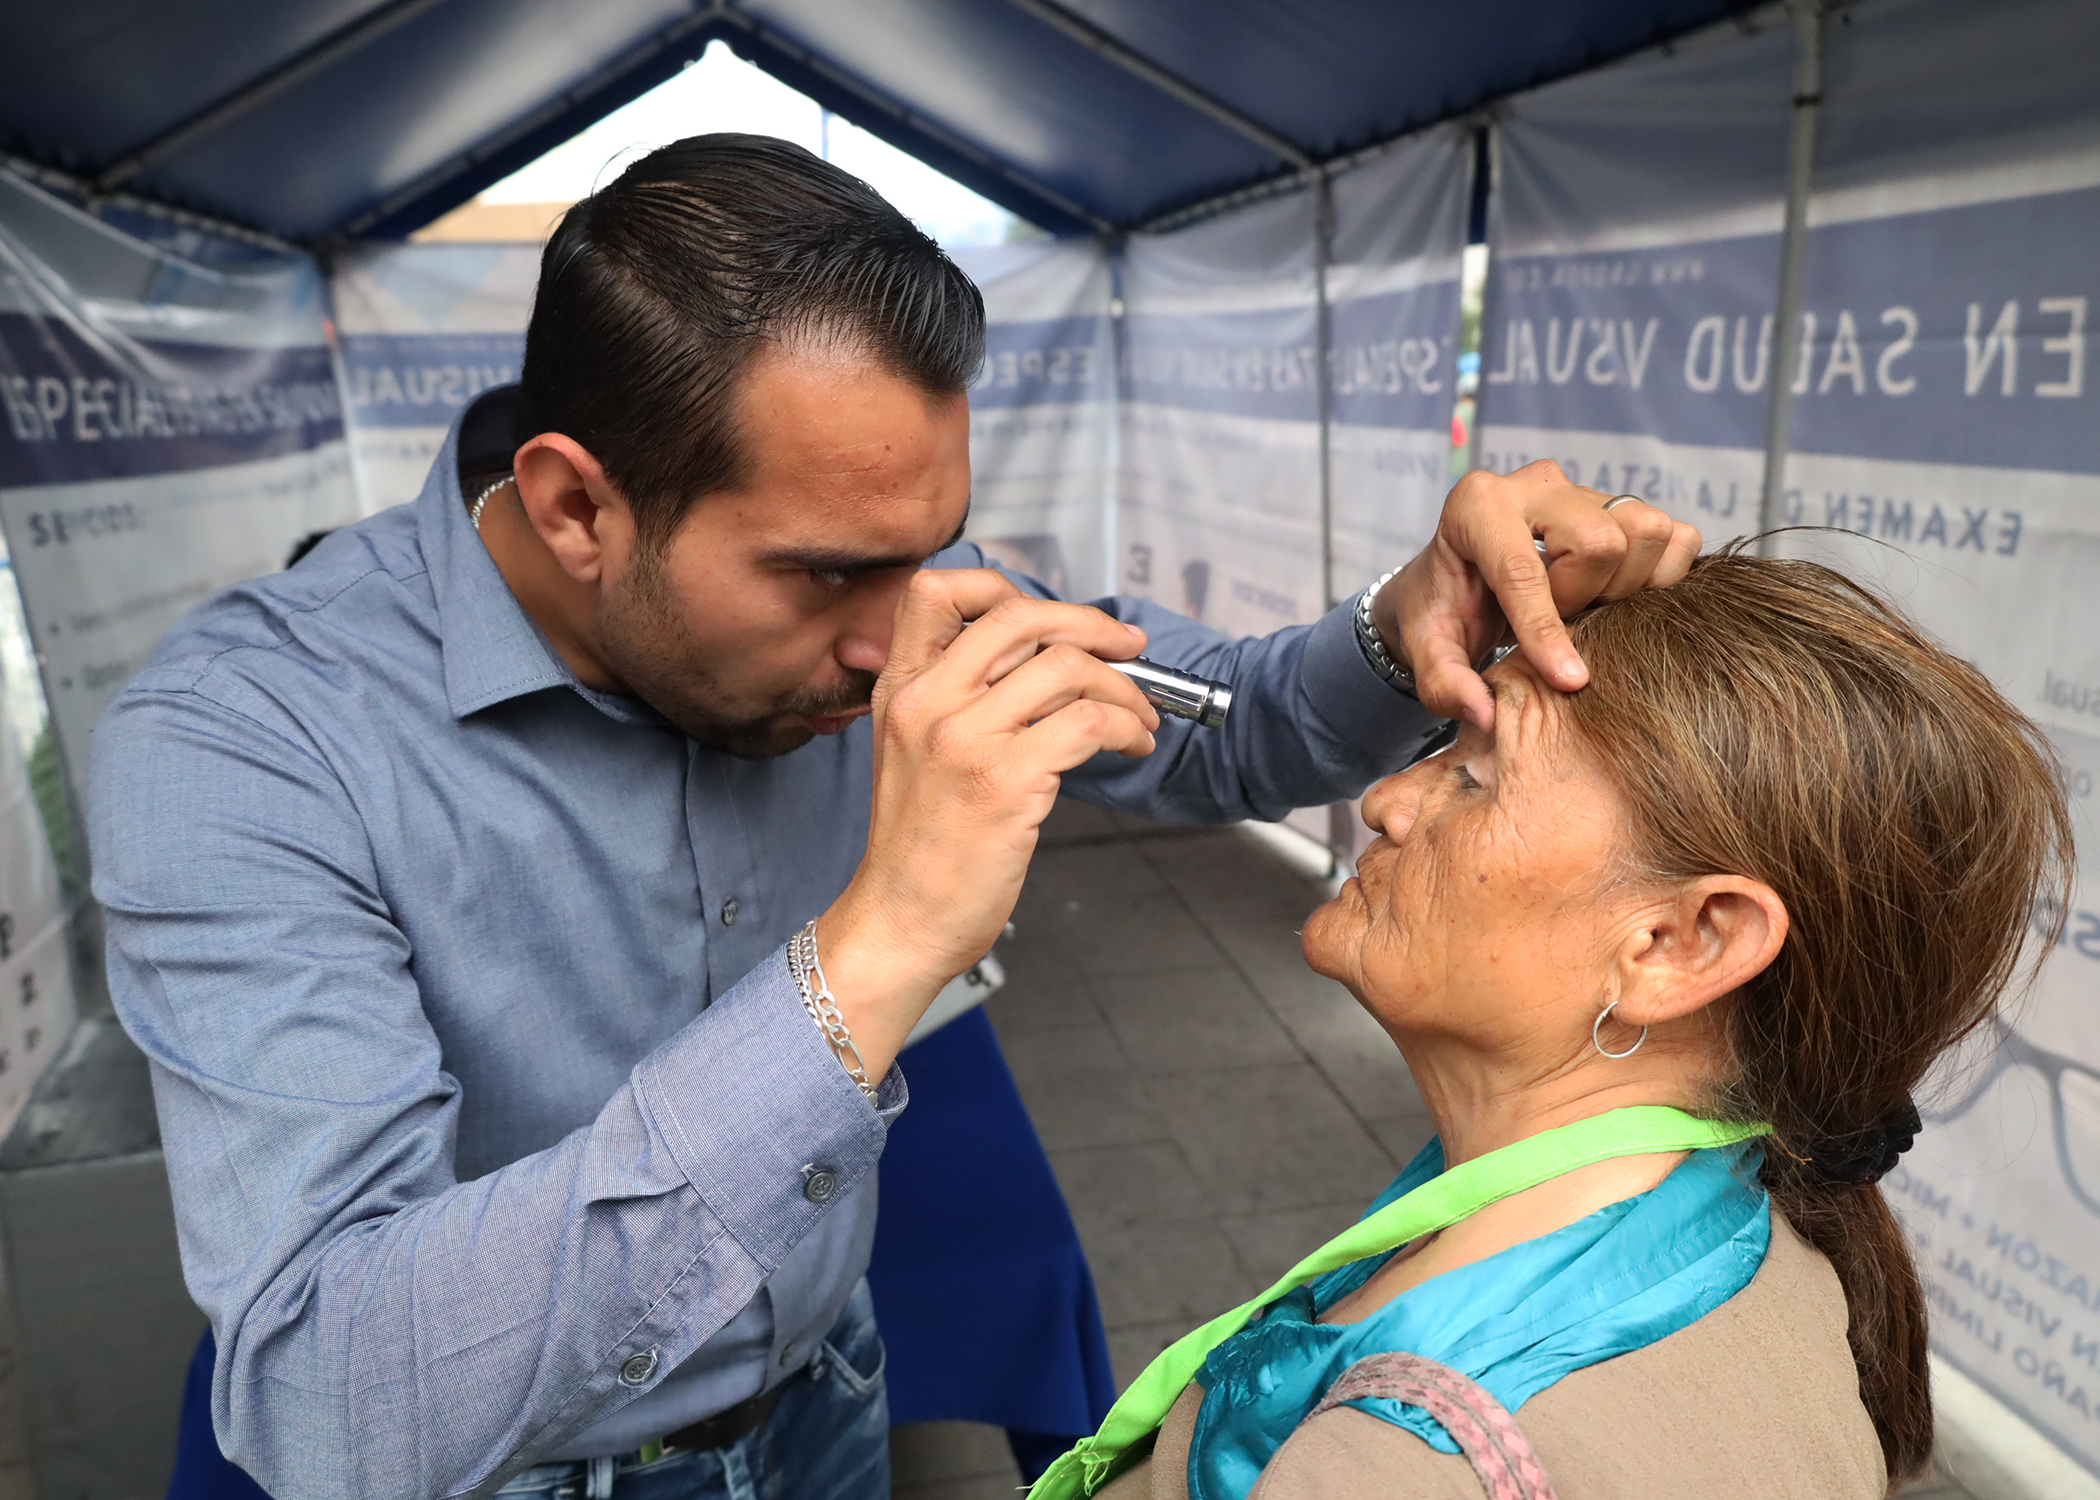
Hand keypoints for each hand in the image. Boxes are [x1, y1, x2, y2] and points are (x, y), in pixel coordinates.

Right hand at [815, 569, 1160, 1078]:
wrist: (900, 921)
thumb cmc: (918, 850)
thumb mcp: (910, 753)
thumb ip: (953, 701)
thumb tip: (1038, 665)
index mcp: (901, 689)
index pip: (938, 590)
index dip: (1003, 586)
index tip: (1053, 616)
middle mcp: (927, 702)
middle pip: (1018, 616)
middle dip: (1090, 624)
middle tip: (1128, 646)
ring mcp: (964, 739)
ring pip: (1066, 668)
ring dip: (1123, 688)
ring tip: (1139, 717)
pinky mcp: (1006, 780)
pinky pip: (1088, 723)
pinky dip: (1126, 727)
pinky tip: (1131, 745)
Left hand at [1370, 462, 1699, 730]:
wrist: (1465, 586)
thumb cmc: (1443, 615)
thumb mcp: (1429, 655)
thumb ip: (1446, 685)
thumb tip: (1486, 714)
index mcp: (1475, 507)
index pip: (1523, 569)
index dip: (1547, 631)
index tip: (1569, 681)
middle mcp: (1534, 485)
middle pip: (1599, 541)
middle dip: (1582, 599)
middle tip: (1557, 622)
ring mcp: (1584, 489)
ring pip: (1645, 532)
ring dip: (1622, 587)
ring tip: (1583, 609)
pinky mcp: (1624, 504)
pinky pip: (1677, 537)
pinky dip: (1659, 578)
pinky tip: (1616, 599)